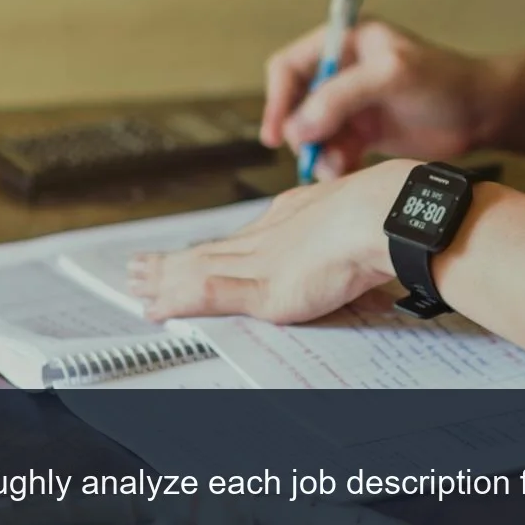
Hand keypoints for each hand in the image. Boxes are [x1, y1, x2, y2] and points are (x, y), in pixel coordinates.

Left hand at [128, 160, 411, 323]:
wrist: (388, 216)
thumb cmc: (388, 219)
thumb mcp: (360, 226)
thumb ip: (344, 241)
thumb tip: (354, 258)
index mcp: (291, 219)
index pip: (239, 238)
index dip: (210, 248)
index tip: (190, 254)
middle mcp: (268, 236)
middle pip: (209, 252)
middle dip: (173, 263)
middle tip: (140, 268)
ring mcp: (261, 261)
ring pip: (197, 270)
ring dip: (164, 280)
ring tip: (136, 285)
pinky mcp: (262, 287)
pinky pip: (205, 294)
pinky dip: (177, 302)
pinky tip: (156, 308)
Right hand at [261, 20, 500, 178]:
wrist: (482, 113)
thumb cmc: (444, 81)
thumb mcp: (391, 76)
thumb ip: (341, 97)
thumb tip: (297, 126)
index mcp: (345, 42)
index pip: (290, 66)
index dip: (277, 98)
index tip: (277, 134)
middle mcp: (344, 71)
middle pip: (297, 104)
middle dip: (301, 132)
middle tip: (312, 156)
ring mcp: (353, 104)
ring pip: (313, 133)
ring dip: (319, 152)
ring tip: (337, 168)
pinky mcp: (365, 132)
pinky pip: (334, 150)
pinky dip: (334, 164)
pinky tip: (346, 172)